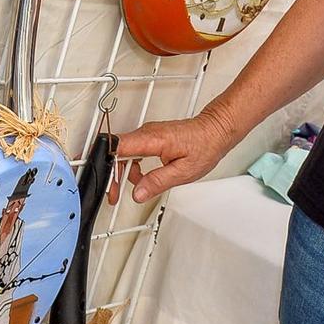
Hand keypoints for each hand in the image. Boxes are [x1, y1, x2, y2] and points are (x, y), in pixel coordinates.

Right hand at [112, 110, 237, 203]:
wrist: (215, 130)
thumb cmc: (205, 145)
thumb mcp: (183, 172)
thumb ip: (157, 182)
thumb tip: (139, 192)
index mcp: (153, 139)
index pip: (118, 147)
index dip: (108, 166)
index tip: (110, 183)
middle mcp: (147, 132)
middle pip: (117, 151)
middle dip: (114, 174)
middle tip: (116, 193)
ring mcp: (148, 133)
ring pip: (124, 151)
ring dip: (124, 170)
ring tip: (136, 186)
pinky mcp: (150, 136)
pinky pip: (133, 149)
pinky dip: (133, 164)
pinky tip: (142, 176)